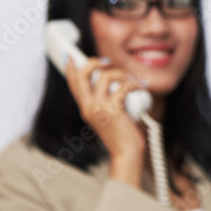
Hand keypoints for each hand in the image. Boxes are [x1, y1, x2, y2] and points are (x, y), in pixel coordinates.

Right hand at [64, 57, 146, 185]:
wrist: (127, 154)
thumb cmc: (122, 136)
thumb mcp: (108, 117)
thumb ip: (106, 101)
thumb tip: (114, 83)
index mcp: (86, 108)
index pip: (72, 83)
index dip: (71, 67)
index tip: (72, 56)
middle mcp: (88, 107)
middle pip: (81, 74)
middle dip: (93, 62)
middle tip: (107, 61)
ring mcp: (99, 108)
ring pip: (104, 76)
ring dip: (120, 73)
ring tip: (130, 79)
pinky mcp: (113, 110)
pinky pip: (123, 87)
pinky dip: (133, 84)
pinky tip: (139, 87)